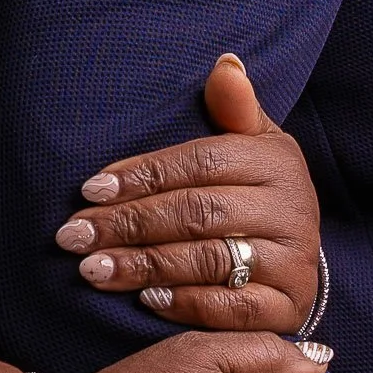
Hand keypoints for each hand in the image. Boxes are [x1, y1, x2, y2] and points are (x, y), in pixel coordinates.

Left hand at [55, 55, 320, 330]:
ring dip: (144, 265)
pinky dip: (186, 303)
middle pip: (198, 212)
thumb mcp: (251, 143)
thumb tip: (224, 64)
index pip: (201, 162)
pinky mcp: (288, 308)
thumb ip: (233, 107)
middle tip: (74, 236)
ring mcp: (293, 262)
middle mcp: (292, 209)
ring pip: (209, 261)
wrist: (298, 260)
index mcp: (277, 161)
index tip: (89, 189)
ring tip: (92, 269)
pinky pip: (232, 308)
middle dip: (128, 224)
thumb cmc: (255, 191)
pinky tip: (146, 299)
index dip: (142, 174)